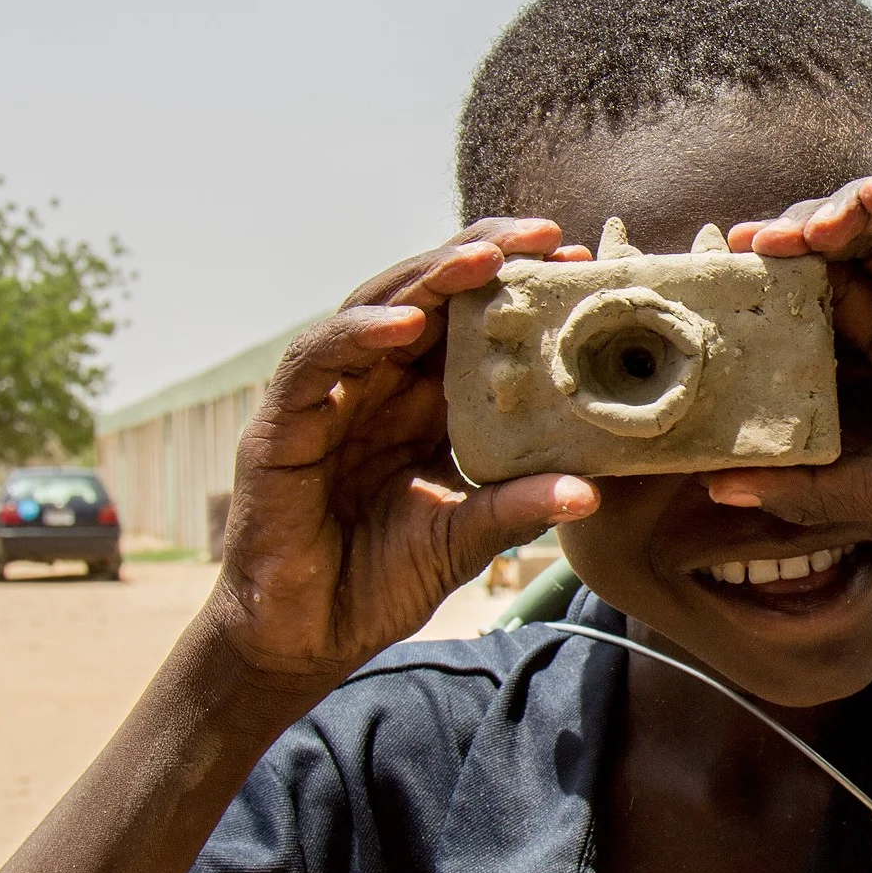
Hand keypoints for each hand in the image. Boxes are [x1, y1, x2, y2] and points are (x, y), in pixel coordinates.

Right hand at [202, 219, 599, 688]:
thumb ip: (515, 508)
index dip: (517, 292)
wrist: (306, 637)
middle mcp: (375, 387)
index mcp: (420, 404)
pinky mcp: (280, 425)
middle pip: (426, 298)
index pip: (469, 327)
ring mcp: (326, 399)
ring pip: (372, 311)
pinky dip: (356, 336)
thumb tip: (591, 493)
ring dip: (426, 280)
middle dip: (481, 258)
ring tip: (484, 260)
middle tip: (545, 236)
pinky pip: (315, 363)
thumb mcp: (464, 539)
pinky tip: (403, 325)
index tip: (576, 265)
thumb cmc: (380, 581)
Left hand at [712, 175, 871, 567]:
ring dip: (845, 209)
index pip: (831, 296)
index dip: (782, 282)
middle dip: (799, 238)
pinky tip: (867, 200)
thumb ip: (807, 483)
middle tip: (749, 246)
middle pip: (856, 249)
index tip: (730, 279)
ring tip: (800, 229)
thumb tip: (719, 486)